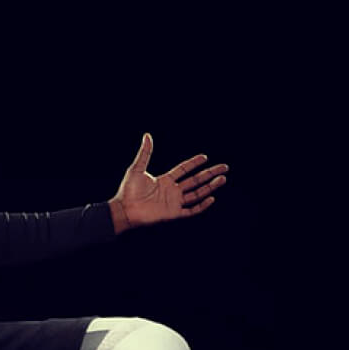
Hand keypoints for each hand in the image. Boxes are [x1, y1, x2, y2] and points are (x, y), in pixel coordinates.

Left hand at [110, 133, 228, 231]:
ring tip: (222, 178)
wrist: (124, 209)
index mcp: (165, 180)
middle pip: (195, 181)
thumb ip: (145, 153)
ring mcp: (174, 202)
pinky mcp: (173, 213)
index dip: (194, 163)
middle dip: (210, 174)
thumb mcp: (137, 168)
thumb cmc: (128, 190)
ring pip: (197, 193)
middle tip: (224, 167)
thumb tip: (147, 135)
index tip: (205, 157)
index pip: (184, 170)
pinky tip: (211, 197)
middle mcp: (172, 191)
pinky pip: (191, 210)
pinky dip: (202, 205)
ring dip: (210, 187)